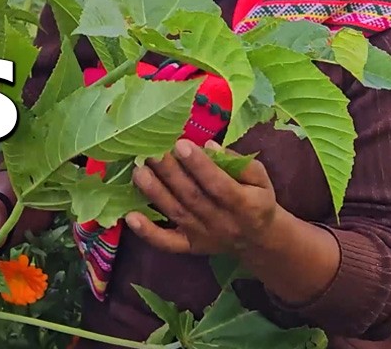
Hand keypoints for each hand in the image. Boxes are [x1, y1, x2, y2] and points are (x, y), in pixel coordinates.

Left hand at [125, 139, 282, 255]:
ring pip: (176, 213)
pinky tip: (130, 216)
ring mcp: (203, 236)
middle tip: (152, 151)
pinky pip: (166, 243)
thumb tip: (210, 146)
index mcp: (245, 205)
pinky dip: (147, 232)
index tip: (181, 144)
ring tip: (139, 170)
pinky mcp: (190, 246)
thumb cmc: (257, 200)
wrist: (258, 240)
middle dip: (170, 173)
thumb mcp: (260, 179)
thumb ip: (240, 162)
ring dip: (155, 192)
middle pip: (192, 197)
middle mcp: (222, 222)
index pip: (219, 184)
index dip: (200, 165)